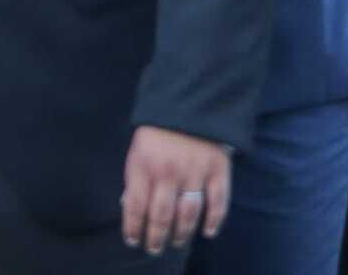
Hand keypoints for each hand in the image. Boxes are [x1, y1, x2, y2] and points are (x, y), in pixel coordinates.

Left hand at [121, 126, 232, 254]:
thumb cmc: (160, 130)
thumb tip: (130, 208)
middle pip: (161, 216)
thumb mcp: (138, 150)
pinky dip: (214, 219)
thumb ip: (135, 179)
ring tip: (177, 241)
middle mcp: (169, 171)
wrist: (193, 99)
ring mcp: (195, 171)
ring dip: (182, 233)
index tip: (133, 241)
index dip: (133, 229)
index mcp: (145, 165)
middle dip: (156, 238)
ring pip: (188, 213)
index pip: (136, 208)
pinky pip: (218, 200)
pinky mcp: (218, 168)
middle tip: (155, 248)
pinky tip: (207, 231)